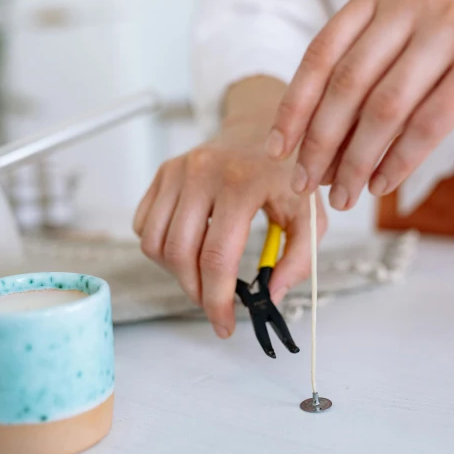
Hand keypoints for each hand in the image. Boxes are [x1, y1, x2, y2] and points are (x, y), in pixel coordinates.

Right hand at [134, 77, 326, 338]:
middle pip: (180, 254)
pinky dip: (160, 247)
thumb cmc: (284, 176)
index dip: (217, 300)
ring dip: (175, 272)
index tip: (224, 324)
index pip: (217, 256)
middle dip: (195, 292)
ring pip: (154, 243)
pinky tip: (189, 246)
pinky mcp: (162, 173)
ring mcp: (177, 170)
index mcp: (242, 182)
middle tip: (213, 304)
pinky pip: (143, 226)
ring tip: (203, 274)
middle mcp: (203, 172)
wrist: (261, 129)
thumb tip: (271, 294)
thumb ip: (300, 258)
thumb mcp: (310, 213)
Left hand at [266, 0, 453, 208]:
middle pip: (348, 82)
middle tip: (308, 184)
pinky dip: (399, 162)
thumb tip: (309, 150)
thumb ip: (362, 78)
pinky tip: (382, 185)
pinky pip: (427, 124)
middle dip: (321, 143)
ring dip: (357, 162)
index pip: (322, 51)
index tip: (278, 150)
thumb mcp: (406, 46)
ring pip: (385, 108)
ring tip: (346, 196)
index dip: (295, 106)